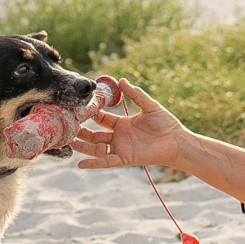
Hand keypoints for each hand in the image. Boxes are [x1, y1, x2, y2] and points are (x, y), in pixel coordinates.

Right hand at [71, 80, 186, 169]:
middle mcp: (118, 136)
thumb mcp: (150, 106)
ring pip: (96, 148)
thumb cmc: (166, 124)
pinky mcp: (124, 158)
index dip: (90, 114)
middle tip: (67, 125)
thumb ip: (135, 94)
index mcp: (122, 123)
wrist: (177, 141)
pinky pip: (106, 162)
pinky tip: (80, 163)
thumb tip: (122, 80)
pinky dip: (93, 164)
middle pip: (94, 134)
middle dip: (81, 130)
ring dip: (82, 146)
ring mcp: (120, 148)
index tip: (78, 107)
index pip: (101, 118)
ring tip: (68, 141)